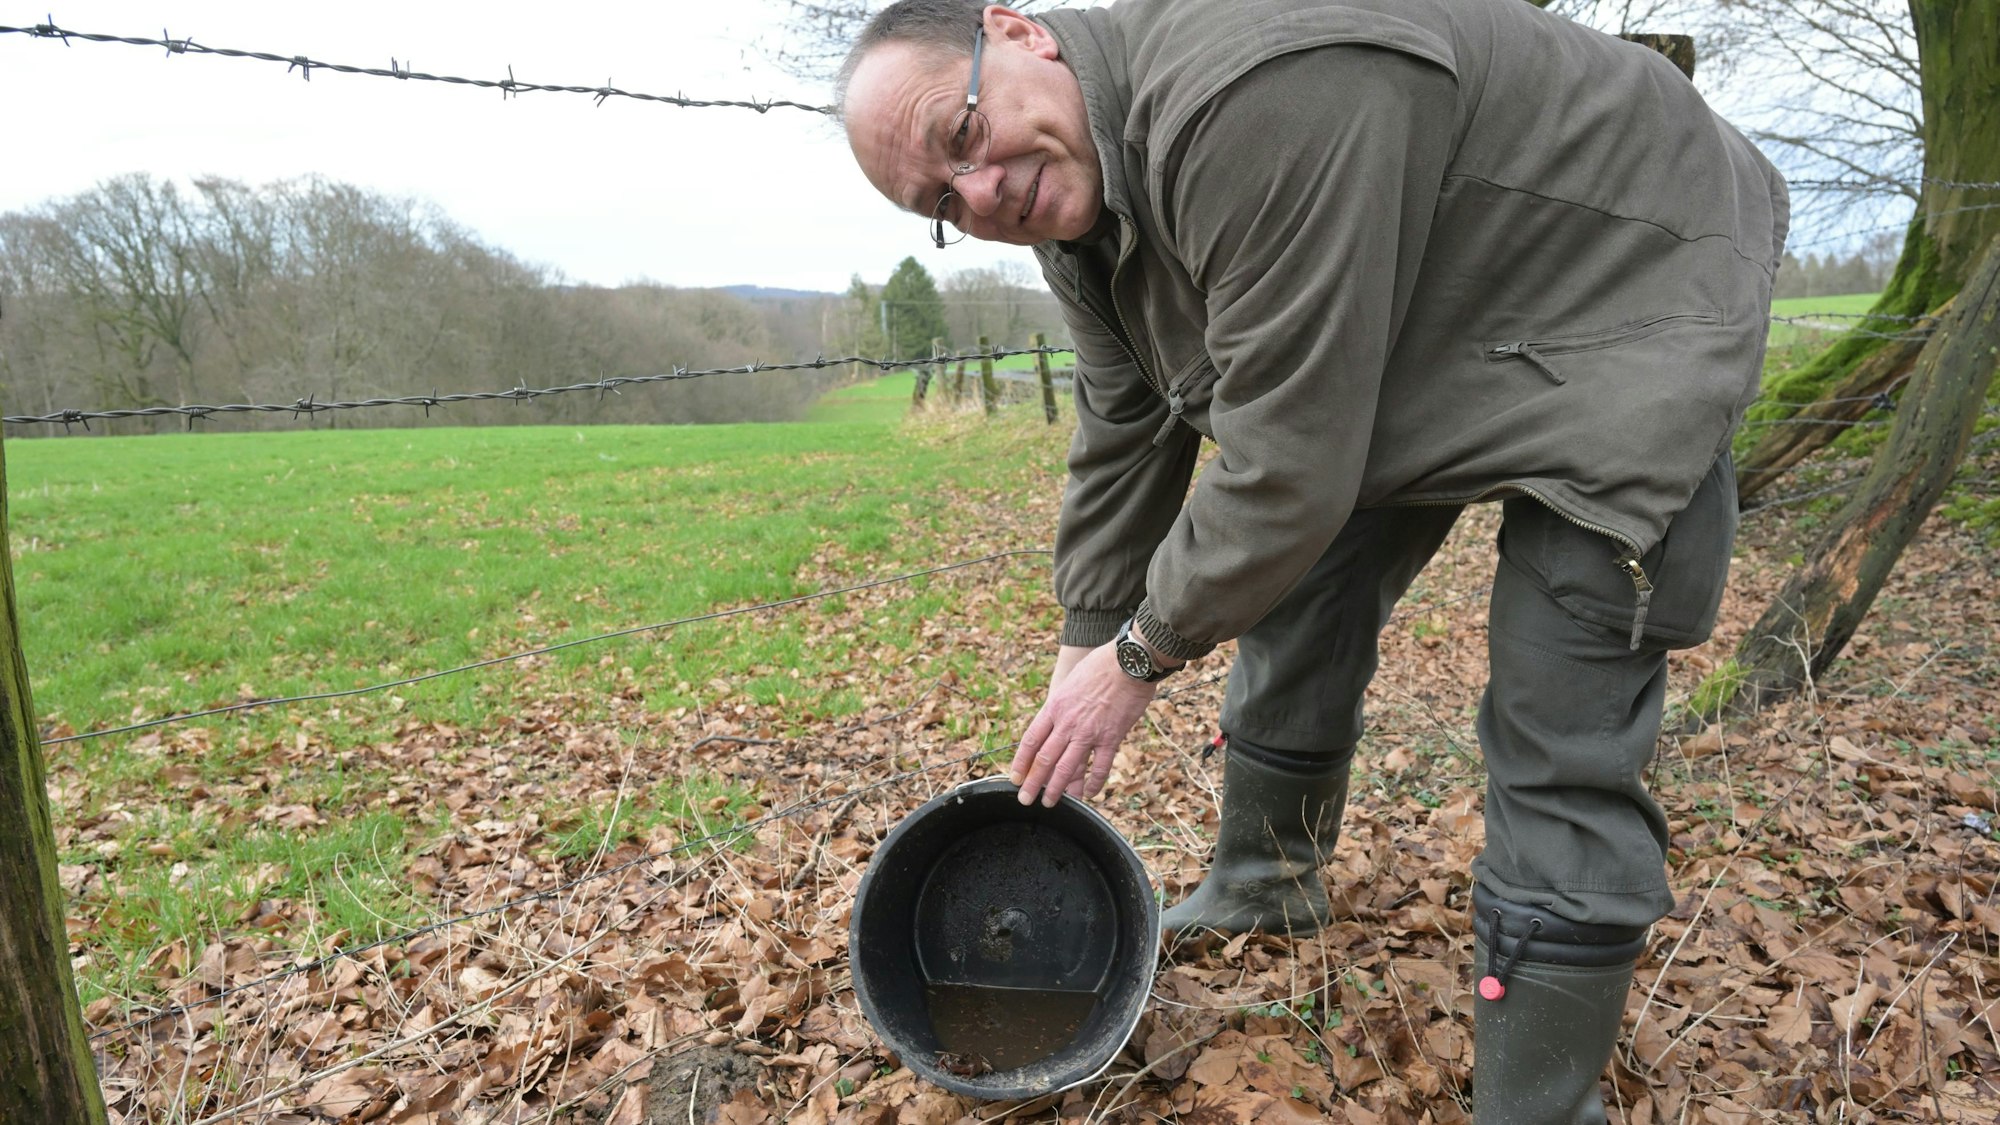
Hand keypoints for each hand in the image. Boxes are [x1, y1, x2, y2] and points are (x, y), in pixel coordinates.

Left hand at [1009, 643, 1155, 805]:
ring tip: (1052, 803)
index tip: (1015, 777)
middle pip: (1044, 759)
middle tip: (1026, 800)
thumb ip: (1062, 703)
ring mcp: (1089, 732)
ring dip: (1058, 789)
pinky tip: (1090, 794)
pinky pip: (1100, 766)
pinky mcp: (1112, 737)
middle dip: (1033, 783)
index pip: (1031, 740)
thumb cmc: (1100, 666)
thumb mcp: (1070, 681)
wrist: (1128, 661)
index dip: (1021, 762)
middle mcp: (1068, 723)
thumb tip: (1056, 719)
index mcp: (1055, 707)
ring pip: (1068, 767)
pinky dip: (1094, 782)